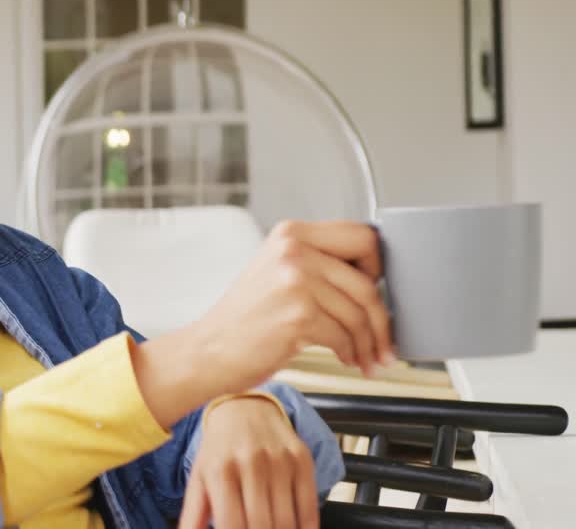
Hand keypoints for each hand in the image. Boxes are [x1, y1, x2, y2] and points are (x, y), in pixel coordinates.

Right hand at [130, 220, 392, 427]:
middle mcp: (293, 250)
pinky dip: (351, 353)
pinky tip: (345, 358)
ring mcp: (295, 281)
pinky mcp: (298, 315)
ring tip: (367, 357)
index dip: (378, 266)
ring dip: (370, 343)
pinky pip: (345, 336)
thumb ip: (318, 263)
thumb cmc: (244, 319)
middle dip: (382, 317)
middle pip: (368, 279)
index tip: (377, 289)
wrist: (208, 350)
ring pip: (361, 312)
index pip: (362, 236)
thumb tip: (372, 276)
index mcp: (291, 233)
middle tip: (384, 339)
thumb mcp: (277, 272)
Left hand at [178, 396, 319, 528]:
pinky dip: (305, 528)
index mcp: (220, 471)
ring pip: (286, 522)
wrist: (244, 409)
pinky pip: (310, 508)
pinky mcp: (301, 459)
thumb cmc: (219, 451)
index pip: (231, 524)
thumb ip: (193, 515)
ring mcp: (279, 461)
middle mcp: (250, 463)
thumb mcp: (199, 478)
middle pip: (261, 526)